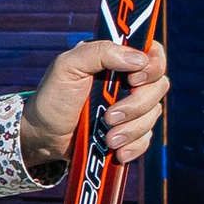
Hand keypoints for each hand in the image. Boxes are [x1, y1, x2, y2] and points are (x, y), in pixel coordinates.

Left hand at [20, 37, 166, 181]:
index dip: (153, 66)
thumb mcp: (67, 67)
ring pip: (153, 114)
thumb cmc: (53, 97)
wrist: (44, 137)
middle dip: (136, 105)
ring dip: (131, 129)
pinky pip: (146, 138)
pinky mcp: (130, 131)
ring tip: (107, 138)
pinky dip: (133, 146)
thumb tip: (139, 60)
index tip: (135, 79)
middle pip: (158, 86)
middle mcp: (128, 81)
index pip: (153, 53)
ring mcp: (132, 107)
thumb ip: (99, 52)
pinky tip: (116, 151)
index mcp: (116, 59)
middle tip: (110, 116)